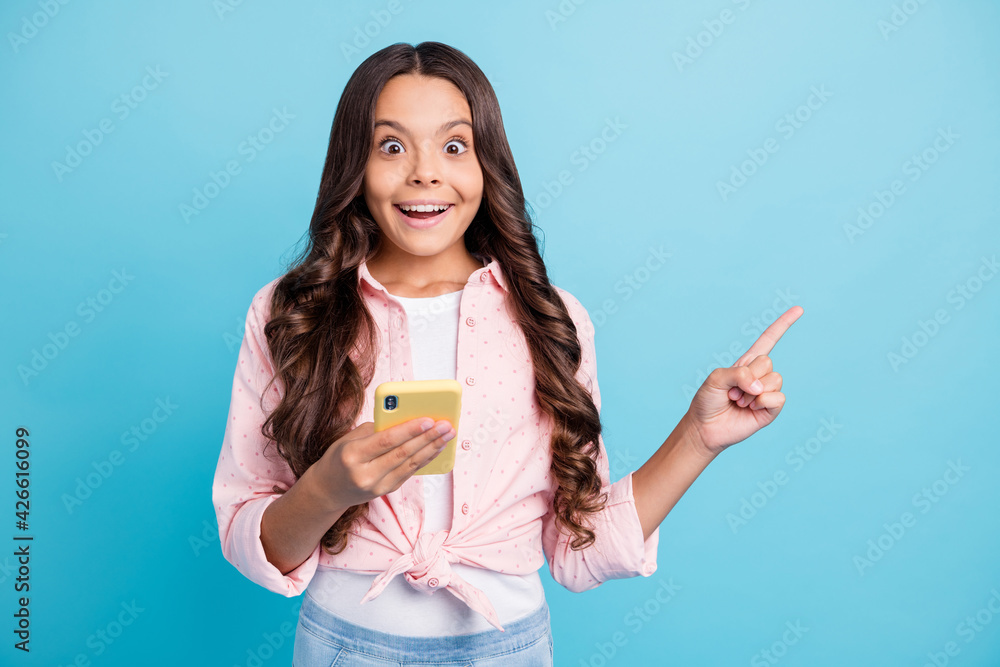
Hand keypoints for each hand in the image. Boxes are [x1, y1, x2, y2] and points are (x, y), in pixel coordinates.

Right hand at [308, 418, 455, 510]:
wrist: (327, 490)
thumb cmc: (339, 458)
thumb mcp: (349, 439)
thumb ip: (376, 430)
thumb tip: (406, 420)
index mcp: (353, 455)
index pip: (386, 441)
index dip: (409, 430)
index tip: (428, 419)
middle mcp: (365, 474)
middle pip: (402, 453)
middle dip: (428, 438)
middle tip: (446, 426)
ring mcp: (377, 486)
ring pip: (410, 465)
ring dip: (432, 448)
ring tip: (448, 435)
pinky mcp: (386, 491)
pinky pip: (409, 472)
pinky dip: (425, 459)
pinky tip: (436, 448)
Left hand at [685, 306, 802, 456]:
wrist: (705, 427)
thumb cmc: (707, 401)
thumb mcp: (715, 378)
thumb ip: (738, 374)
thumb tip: (760, 386)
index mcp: (746, 363)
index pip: (768, 340)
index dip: (783, 325)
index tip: (799, 309)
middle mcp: (759, 375)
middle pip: (767, 362)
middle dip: (747, 376)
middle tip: (732, 392)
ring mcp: (766, 392)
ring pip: (774, 379)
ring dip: (753, 392)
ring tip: (739, 401)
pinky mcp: (771, 409)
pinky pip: (778, 398)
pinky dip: (763, 402)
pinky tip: (750, 409)